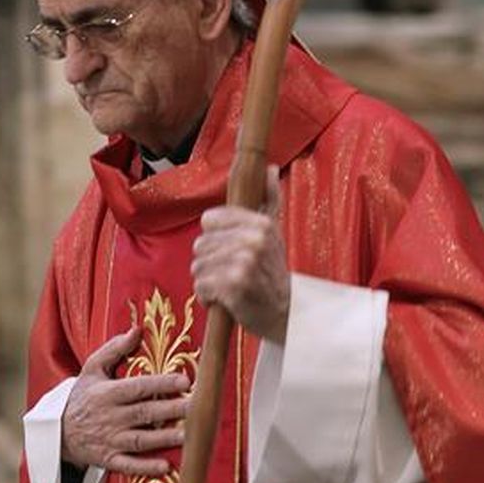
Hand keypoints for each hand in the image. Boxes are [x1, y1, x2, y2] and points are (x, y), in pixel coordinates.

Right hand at [62, 326, 189, 476]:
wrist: (57, 431)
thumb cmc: (82, 396)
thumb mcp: (92, 368)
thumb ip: (115, 349)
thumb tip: (137, 330)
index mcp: (107, 393)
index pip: (138, 387)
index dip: (161, 383)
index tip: (185, 380)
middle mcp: (110, 417)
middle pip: (144, 413)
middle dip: (171, 409)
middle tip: (196, 406)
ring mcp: (110, 440)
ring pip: (140, 440)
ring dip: (164, 439)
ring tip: (187, 436)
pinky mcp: (109, 460)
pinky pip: (128, 466)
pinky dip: (145, 468)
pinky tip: (166, 467)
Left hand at [192, 166, 289, 343]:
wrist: (286, 314)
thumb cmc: (273, 274)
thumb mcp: (275, 233)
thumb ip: (270, 199)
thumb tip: (270, 168)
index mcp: (260, 223)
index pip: (209, 220)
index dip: (215, 238)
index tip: (230, 251)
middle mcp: (253, 239)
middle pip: (200, 245)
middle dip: (210, 263)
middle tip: (232, 274)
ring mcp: (243, 262)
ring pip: (198, 266)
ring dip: (208, 281)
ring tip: (229, 287)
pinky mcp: (233, 286)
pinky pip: (201, 286)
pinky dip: (207, 298)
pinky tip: (224, 301)